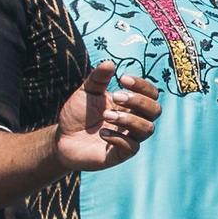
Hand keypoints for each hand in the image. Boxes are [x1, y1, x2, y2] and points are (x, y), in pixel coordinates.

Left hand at [55, 59, 162, 173]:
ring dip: (128, 119)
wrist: (61, 138)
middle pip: (155, 110)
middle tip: (115, 96)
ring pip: (147, 129)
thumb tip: (110, 63)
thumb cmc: (77, 114)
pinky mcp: (120, 154)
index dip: (142, 86)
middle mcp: (134, 121)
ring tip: (106, 116)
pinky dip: (118, 137)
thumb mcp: (86, 91)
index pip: (151, 94)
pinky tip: (101, 133)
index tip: (123, 79)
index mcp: (130, 105)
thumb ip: (98, 78)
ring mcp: (129, 138)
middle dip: (138, 101)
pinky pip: (131, 147)